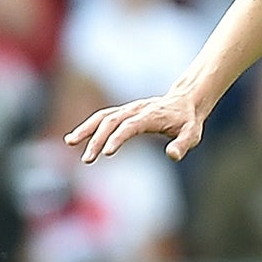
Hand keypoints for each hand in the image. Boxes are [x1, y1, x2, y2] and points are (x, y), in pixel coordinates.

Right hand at [65, 89, 209, 163]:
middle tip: (88, 159)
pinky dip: (88, 126)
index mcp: (152, 115)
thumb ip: (183, 144)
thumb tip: (173, 155)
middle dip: (98, 139)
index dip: (118, 137)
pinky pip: (102, 117)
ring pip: (103, 116)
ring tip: (70, 142)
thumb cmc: (188, 121)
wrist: (186, 101)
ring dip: (86, 129)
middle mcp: (137, 109)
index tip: (107, 152)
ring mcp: (128, 109)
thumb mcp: (192, 133)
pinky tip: (74, 138)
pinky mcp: (123, 112)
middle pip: (113, 121)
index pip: (131, 126)